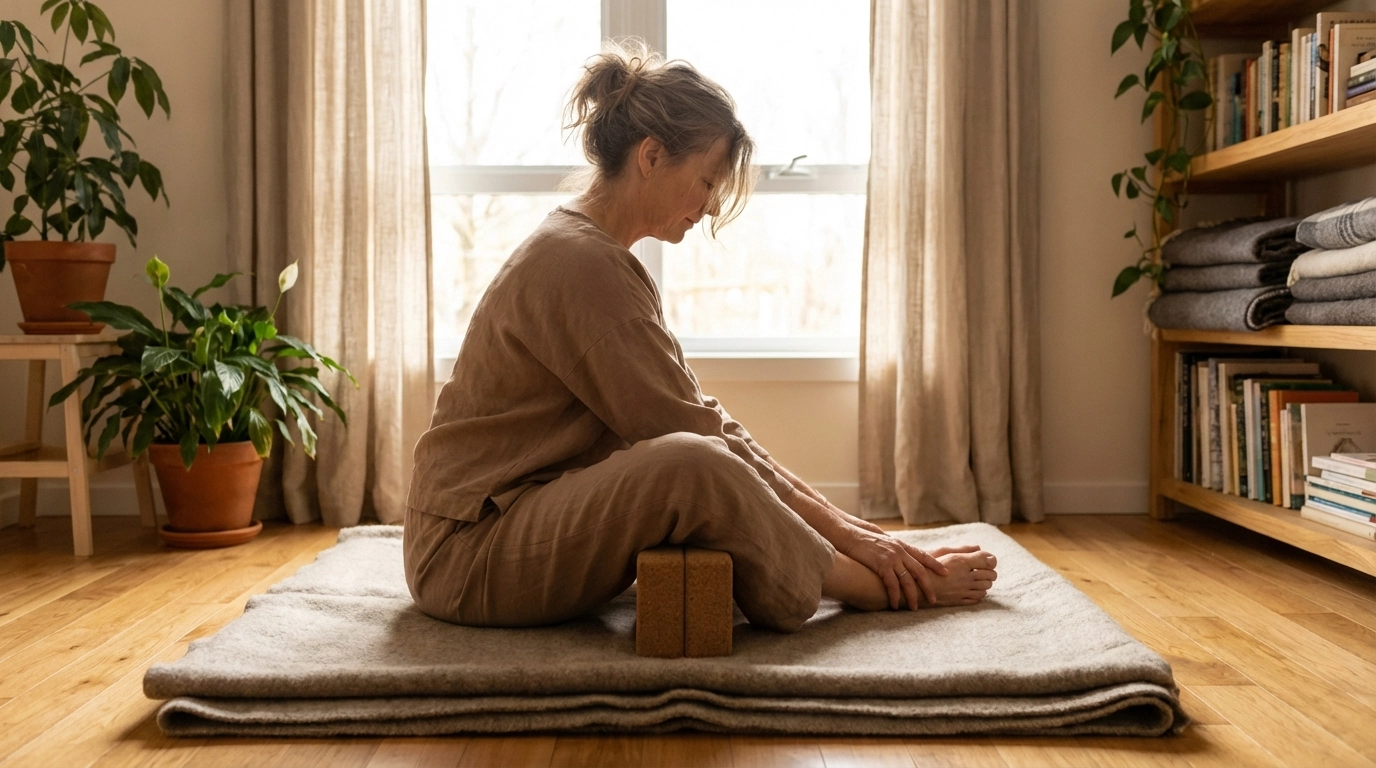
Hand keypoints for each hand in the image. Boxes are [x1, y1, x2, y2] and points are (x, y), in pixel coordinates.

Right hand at [834, 524, 949, 609]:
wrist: (848, 535)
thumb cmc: (863, 540)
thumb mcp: (883, 542)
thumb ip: (894, 550)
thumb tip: (899, 558)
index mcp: (902, 545)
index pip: (924, 556)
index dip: (936, 565)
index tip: (947, 573)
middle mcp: (900, 551)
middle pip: (920, 571)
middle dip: (928, 586)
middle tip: (934, 599)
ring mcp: (892, 558)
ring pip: (908, 580)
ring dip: (912, 596)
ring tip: (914, 607)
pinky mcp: (881, 564)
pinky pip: (892, 584)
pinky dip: (894, 596)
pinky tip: (894, 604)